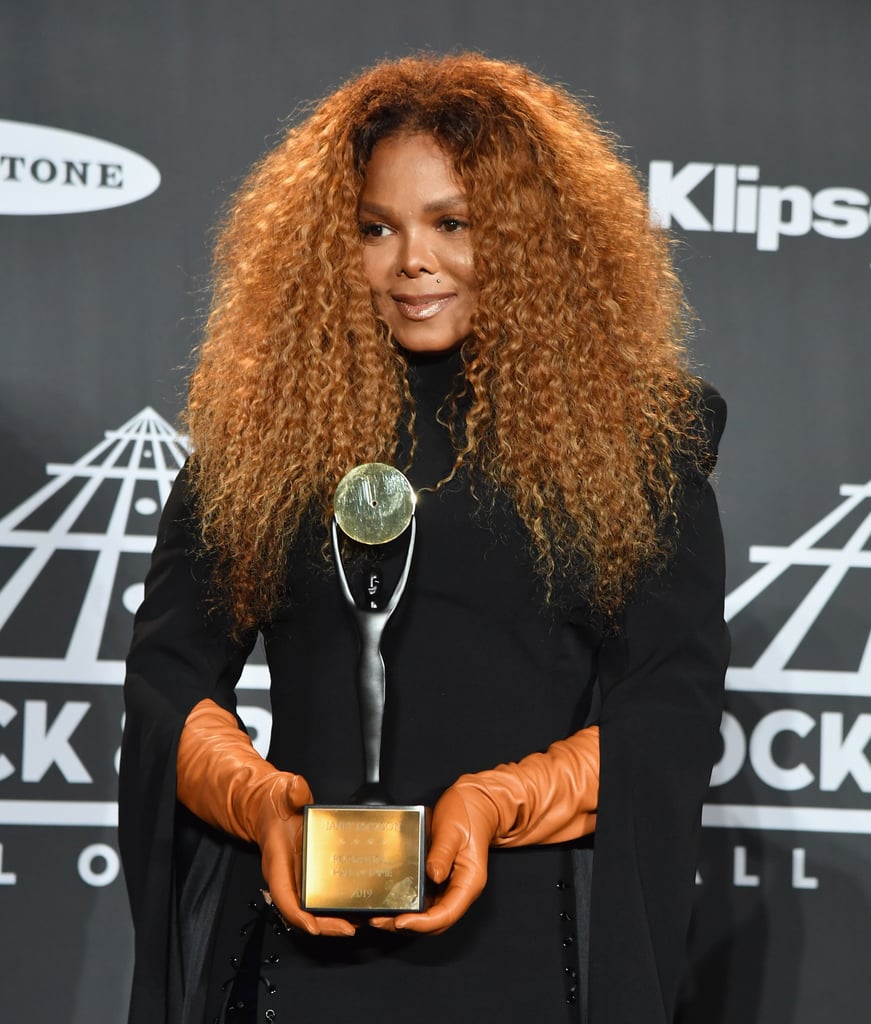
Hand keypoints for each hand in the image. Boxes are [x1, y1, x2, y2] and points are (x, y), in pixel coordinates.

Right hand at [176, 699, 356, 936]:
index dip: (297, 915)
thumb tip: (297, 787)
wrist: (270, 809)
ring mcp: (298, 880)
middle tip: (349, 928)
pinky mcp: (308, 878)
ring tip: (359, 922)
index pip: (284, 896)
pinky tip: (356, 908)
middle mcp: (287, 877)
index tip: (312, 926)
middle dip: (323, 926)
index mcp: (277, 863)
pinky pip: (319, 900)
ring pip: (312, 911)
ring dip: (332, 921)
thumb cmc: (276, 806)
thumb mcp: (283, 794)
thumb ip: (292, 792)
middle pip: (301, 912)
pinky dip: (335, 909)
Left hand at [369, 783, 498, 934]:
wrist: (475, 804)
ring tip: (380, 916)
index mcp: (469, 882)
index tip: (400, 922)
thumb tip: (433, 875)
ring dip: (406, 919)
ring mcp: (450, 886)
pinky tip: (391, 901)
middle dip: (408, 926)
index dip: (422, 923)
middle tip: (381, 921)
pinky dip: (408, 905)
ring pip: (429, 914)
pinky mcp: (440, 880)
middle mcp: (461, 890)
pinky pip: (425, 900)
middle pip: (436, 921)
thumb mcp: (452, 830)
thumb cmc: (466, 814)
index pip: (446, 914)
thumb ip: (442, 853)